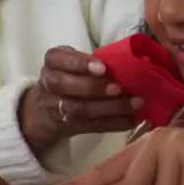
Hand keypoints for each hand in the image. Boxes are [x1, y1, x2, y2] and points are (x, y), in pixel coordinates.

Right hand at [19, 46, 140, 151]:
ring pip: (80, 109)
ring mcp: (56, 107)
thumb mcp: (74, 62)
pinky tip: (134, 118)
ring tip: (136, 103)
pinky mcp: (69, 126)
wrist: (47, 109)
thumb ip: (93, 62)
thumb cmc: (71, 76)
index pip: (57, 58)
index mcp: (53, 62)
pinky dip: (116, 122)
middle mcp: (49, 83)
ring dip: (111, 107)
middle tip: (119, 88)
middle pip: (64, 85)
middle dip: (93, 87)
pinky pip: (93, 125)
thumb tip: (130, 64)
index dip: (79, 63)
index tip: (103, 67)